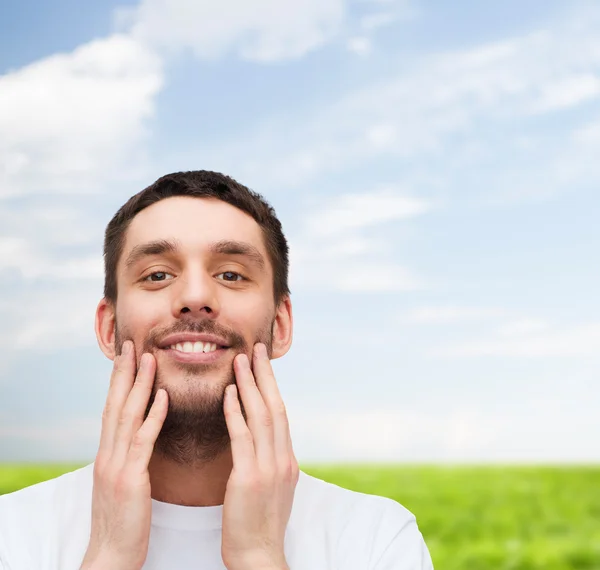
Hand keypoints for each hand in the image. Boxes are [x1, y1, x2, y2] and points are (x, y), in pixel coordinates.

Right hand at [80, 342, 167, 569]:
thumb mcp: (122, 483)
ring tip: (149, 358)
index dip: (120, 381)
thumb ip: (128, 458)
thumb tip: (138, 437)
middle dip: (125, 373)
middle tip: (133, 344)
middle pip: (116, 404)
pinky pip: (143, 441)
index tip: (128, 356)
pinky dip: (153, 416)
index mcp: (108, 455)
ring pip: (127, 415)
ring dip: (139, 384)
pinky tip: (163, 396)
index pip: (113, 409)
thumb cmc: (123, 521)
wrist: (111, 556)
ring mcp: (117, 466)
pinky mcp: (130, 480)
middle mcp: (108, 454)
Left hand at [221, 343, 297, 569]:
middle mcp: (283, 458)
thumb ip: (270, 460)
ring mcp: (269, 467)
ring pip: (262, 415)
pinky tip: (228, 393)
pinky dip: (236, 412)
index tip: (262, 364)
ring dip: (250, 385)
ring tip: (241, 360)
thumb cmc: (258, 523)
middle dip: (265, 375)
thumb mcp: (272, 487)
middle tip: (256, 349)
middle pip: (275, 406)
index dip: (271, 386)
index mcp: (287, 459)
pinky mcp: (249, 478)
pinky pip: (243, 437)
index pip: (280, 413)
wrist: (258, 556)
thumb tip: (264, 440)